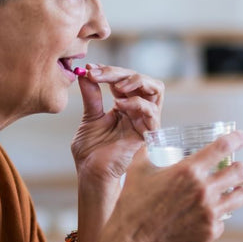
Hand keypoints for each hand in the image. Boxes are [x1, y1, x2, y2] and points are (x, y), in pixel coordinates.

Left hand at [71, 63, 164, 180]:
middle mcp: (138, 110)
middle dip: (119, 72)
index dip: (109, 71)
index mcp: (125, 104)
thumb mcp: (90, 116)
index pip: (124, 79)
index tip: (90, 69)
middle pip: (141, 79)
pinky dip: (137, 103)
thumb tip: (86, 73)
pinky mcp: (148, 132)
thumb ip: (92, 95)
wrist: (91, 172)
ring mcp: (145, 120)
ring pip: (156, 88)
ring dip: (137, 81)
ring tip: (117, 86)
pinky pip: (151, 111)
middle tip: (98, 73)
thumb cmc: (91, 149)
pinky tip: (119, 104)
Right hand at [109, 131, 242, 241]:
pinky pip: (223, 220)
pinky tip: (209, 215)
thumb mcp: (139, 168)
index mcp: (189, 170)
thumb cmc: (134, 201)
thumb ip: (149, 150)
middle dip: (241, 167)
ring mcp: (209, 212)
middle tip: (237, 167)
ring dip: (239, 191)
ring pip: (241, 196)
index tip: (242, 137)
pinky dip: (218, 217)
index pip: (223, 146)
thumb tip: (152, 139)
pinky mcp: (209, 232)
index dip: (237, 138)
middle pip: (240, 171)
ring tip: (234, 190)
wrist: (133, 237)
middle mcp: (204, 189)